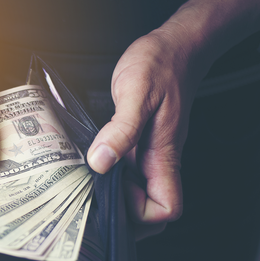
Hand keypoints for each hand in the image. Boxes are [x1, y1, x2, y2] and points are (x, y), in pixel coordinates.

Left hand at [87, 29, 204, 239]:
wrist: (174, 47)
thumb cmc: (161, 65)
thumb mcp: (135, 93)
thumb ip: (121, 129)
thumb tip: (101, 162)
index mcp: (164, 156)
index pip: (166, 209)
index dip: (140, 213)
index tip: (116, 192)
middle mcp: (157, 162)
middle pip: (148, 211)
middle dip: (122, 212)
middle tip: (92, 192)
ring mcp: (147, 155)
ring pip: (134, 194)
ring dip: (111, 194)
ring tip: (85, 178)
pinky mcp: (136, 145)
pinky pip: (124, 173)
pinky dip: (107, 174)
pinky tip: (88, 160)